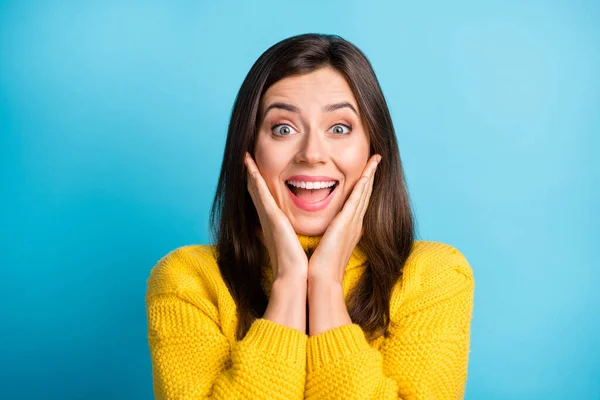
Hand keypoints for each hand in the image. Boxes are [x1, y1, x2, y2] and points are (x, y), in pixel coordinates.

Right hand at [244, 152, 307, 282]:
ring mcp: (267, 216)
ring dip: (250, 171)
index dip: (259, 182)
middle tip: (245, 155)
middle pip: (256, 190)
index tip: (256, 168)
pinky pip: (260, 193)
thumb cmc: (298, 262)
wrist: (295, 276)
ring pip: (255, 188)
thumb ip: (293, 234)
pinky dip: (254, 178)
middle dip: (251, 173)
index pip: (265, 198)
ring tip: (244, 154)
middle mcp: (267, 217)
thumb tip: (295, 231)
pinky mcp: (270, 217)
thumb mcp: (295, 242)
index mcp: (275, 222)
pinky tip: (249, 166)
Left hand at [307, 154, 380, 284]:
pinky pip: (357, 199)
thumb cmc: (321, 265)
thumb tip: (323, 228)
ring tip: (375, 159)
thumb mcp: (326, 244)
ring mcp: (353, 222)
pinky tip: (367, 173)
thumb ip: (327, 233)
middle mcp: (355, 223)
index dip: (364, 185)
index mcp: (350, 227)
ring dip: (370, 175)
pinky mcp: (347, 223)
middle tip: (376, 159)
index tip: (367, 171)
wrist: (322, 278)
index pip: (358, 201)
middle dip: (371, 175)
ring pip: (364, 193)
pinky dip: (363, 185)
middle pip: (365, 193)